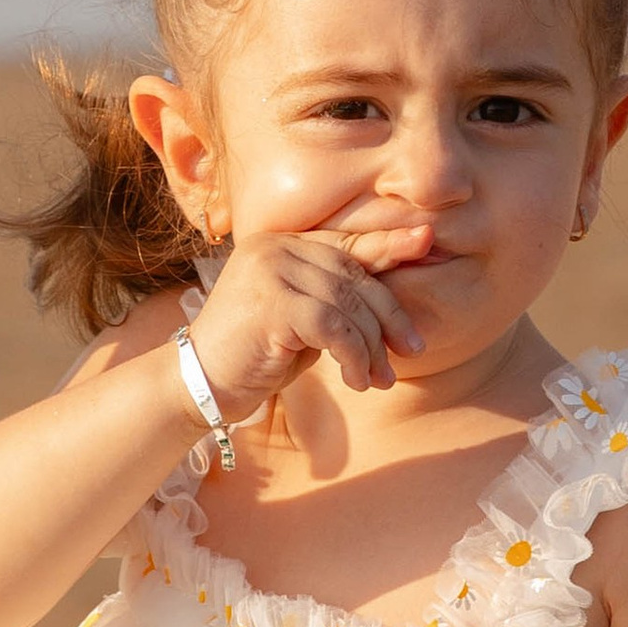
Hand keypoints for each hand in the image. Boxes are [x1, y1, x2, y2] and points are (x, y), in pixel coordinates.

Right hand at [184, 224, 432, 414]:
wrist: (200, 385)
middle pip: (354, 275)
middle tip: (411, 350)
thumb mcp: (301, 321)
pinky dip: (353, 355)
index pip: (345, 243)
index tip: (427, 241)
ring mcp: (270, 271)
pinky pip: (334, 326)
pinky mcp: (272, 303)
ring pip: (348, 303)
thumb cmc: (253, 357)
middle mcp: (274, 248)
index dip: (388, 243)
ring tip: (378, 379)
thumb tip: (392, 309)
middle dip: (388, 316)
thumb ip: (334, 301)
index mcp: (280, 243)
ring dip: (371, 347)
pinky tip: (355, 380)